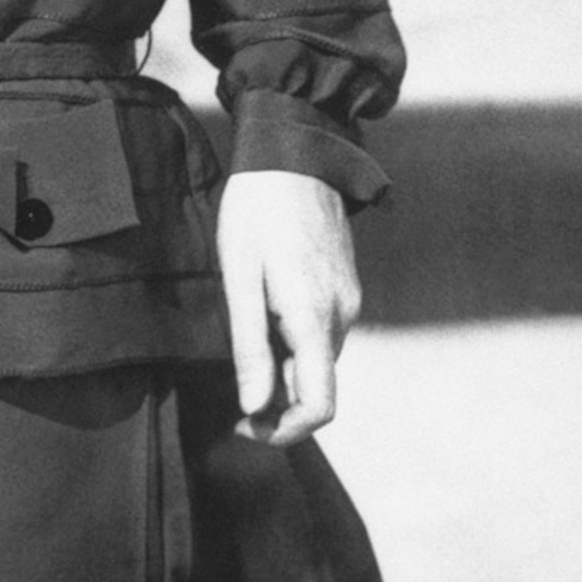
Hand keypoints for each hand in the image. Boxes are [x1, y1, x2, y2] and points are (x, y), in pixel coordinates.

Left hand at [216, 168, 360, 446]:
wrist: (294, 150)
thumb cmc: (257, 210)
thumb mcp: (239, 275)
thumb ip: (250, 345)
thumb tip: (254, 407)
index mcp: (315, 318)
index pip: (320, 407)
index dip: (284, 431)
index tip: (245, 426)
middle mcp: (344, 315)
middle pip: (317, 386)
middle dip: (278, 400)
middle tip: (231, 388)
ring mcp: (349, 299)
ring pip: (319, 359)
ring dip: (286, 368)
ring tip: (244, 335)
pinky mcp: (345, 284)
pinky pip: (322, 331)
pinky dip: (295, 341)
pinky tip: (265, 310)